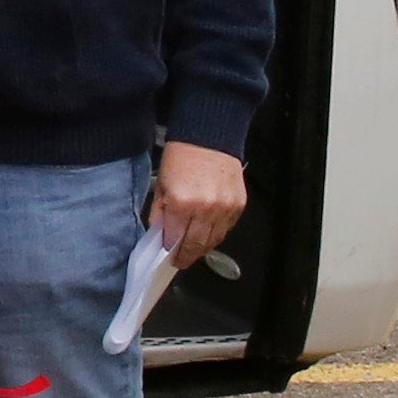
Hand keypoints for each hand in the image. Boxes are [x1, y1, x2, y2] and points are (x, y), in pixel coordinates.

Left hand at [151, 140, 248, 269]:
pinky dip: (217, 234)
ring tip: (193, 249)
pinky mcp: (238, 206)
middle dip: (187, 256)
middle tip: (180, 261)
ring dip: (203, 248)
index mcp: (182, 202)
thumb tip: (160, 231)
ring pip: (214, 240)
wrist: (209, 137)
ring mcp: (224, 209)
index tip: (167, 256)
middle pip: (196, 245)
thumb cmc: (182, 155)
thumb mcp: (161, 182)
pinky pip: (227, 229)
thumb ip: (160, 210)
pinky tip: (208, 233)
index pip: (175, 238)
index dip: (170, 249)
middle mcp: (206, 209)